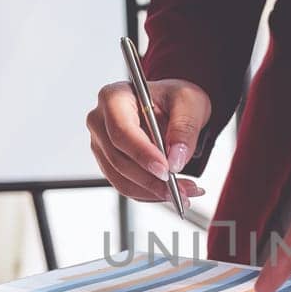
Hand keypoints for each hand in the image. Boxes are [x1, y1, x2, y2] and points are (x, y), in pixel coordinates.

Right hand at [86, 78, 208, 202]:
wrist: (172, 106)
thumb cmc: (175, 98)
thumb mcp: (189, 103)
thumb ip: (184, 129)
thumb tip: (175, 160)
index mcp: (114, 98)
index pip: (121, 131)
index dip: (142, 154)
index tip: (165, 170)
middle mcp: (101, 121)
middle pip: (118, 159)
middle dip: (151, 180)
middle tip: (181, 189)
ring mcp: (102, 145)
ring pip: (121, 179)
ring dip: (153, 191)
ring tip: (184, 192)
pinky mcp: (109, 163)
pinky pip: (126, 186)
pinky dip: (150, 193)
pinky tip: (173, 192)